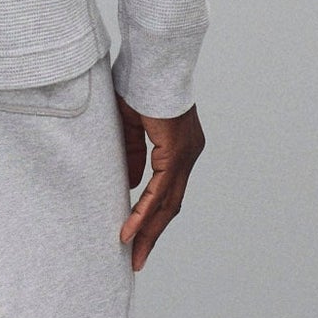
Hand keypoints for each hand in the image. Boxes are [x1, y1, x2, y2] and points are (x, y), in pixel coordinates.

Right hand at [116, 95, 204, 271]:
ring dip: (148, 230)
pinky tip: (129, 231)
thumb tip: (130, 185)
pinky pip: (159, 191)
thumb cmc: (138, 82)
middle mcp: (188, 154)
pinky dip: (143, 212)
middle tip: (137, 259)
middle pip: (171, 204)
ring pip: (167, 203)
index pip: (167, 190)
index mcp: (179, 147)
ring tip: (133, 255)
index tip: (136, 236)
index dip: (152, 215)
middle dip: (152, 233)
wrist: (152, 58)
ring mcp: (185, 154)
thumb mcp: (130, 126)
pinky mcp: (176, 151)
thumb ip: (132, 154)